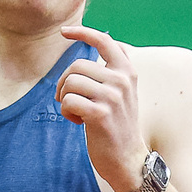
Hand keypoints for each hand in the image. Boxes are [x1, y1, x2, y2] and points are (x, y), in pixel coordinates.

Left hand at [56, 26, 150, 191]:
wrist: (128, 159)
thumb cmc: (118, 126)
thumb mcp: (123, 93)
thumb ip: (112, 71)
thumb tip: (95, 46)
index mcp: (127, 71)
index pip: (104, 41)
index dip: (82, 32)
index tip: (64, 32)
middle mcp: (122, 80)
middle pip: (77, 65)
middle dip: (65, 82)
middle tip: (68, 99)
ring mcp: (112, 96)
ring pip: (70, 83)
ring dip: (65, 99)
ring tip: (77, 113)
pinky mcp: (101, 114)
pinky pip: (68, 101)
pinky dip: (67, 113)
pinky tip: (78, 123)